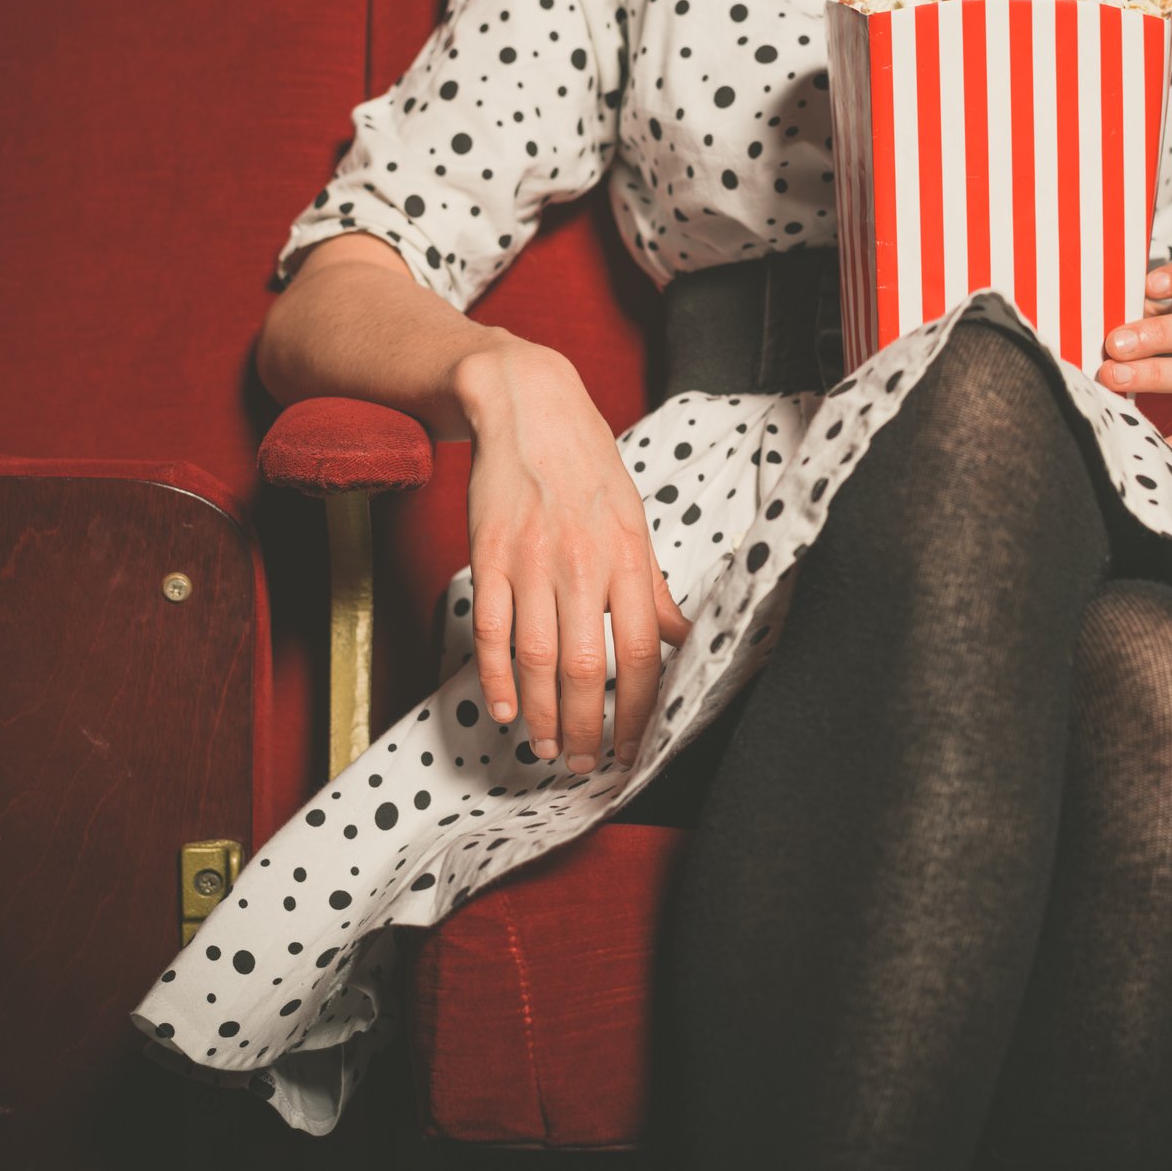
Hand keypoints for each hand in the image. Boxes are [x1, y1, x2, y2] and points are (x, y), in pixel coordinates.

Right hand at [453, 336, 692, 773]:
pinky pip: (492, 630)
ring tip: (547, 747)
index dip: (639, 710)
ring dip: (541, 714)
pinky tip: (504, 707)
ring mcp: (531, 561)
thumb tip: (682, 638)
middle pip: (584, 667)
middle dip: (587, 727)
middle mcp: (582, 563)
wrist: (528, 406)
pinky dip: (496, 677)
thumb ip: (652, 586)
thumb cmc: (587, 466)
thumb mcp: (633, 520)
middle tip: (585, 764)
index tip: (634, 747)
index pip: (641, 652)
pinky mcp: (488, 555)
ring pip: (536, 658)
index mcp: (628, 557)